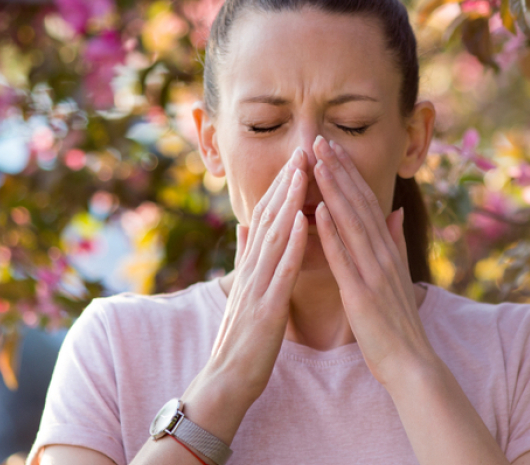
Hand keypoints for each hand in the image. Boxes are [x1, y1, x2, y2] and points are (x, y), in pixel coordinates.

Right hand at [178, 147, 309, 437]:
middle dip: (286, 183)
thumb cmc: (242, 339)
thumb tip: (244, 224)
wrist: (226, 380)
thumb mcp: (244, 290)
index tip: (298, 158)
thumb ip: (245, 256)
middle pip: (270, 219)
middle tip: (302, 149)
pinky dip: (292, 243)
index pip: (268, 218)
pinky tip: (303, 220)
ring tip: (303, 172)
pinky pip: (281, 270)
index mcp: (252, 266)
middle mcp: (252, 270)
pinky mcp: (266, 308)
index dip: (282, 187)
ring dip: (289, 202)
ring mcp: (257, 287)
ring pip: (274, 236)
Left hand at [310, 134, 437, 387]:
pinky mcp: (361, 293)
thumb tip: (393, 211)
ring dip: (333, 190)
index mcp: (387, 249)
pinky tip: (317, 210)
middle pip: (358, 203)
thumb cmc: (397, 322)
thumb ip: (394, 241)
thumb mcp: (397, 275)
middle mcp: (382, 254)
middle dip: (338, 169)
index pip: (365, 202)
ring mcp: (373, 272)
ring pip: (351, 222)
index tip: (331, 146)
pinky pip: (344, 257)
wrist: (410, 362)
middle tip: (319, 140)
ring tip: (317, 161)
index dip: (348, 172)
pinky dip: (331, 232)